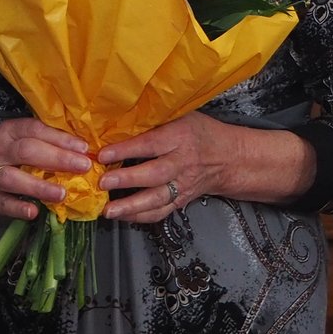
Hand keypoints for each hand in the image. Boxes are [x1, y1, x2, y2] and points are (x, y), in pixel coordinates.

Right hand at [0, 118, 92, 224]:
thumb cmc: (0, 155)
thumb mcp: (14, 140)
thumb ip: (41, 141)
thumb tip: (80, 149)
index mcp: (8, 132)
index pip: (35, 130)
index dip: (60, 138)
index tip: (83, 147)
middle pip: (27, 151)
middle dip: (57, 158)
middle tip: (83, 166)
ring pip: (14, 178)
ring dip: (39, 186)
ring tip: (62, 193)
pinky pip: (3, 204)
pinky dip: (19, 208)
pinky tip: (34, 211)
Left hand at [96, 111, 242, 222]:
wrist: (229, 158)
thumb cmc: (200, 132)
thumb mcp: (182, 116)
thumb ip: (155, 120)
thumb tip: (117, 122)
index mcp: (180, 137)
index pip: (151, 144)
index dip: (126, 150)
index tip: (103, 154)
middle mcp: (182, 163)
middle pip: (154, 174)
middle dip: (127, 180)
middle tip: (103, 182)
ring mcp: (183, 185)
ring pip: (157, 198)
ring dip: (131, 206)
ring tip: (108, 210)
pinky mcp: (181, 201)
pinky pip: (160, 212)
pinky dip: (140, 217)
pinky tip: (122, 216)